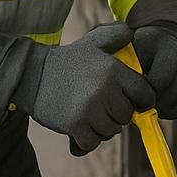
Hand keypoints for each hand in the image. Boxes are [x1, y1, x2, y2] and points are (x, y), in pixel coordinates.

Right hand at [16, 23, 154, 152]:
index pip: (145, 94)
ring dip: (101, 128)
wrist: (31, 75)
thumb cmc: (67, 61)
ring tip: (88, 115)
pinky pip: (92, 143)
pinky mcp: (75, 124)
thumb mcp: (92, 41)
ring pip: (111, 131)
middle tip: (101, 107)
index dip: (141, 101)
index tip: (130, 101)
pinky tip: (79, 128)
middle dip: (117, 115)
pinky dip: (86, 141)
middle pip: (127, 116)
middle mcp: (105, 89)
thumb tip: (132, 34)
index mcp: (114, 70)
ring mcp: (90, 108)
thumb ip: (115, 35)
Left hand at [132, 24, 176, 118]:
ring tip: (151, 100)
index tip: (135, 92)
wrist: (172, 41)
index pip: (157, 81)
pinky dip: (172, 110)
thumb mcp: (133, 51)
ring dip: (161, 108)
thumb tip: (123, 91)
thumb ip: (127, 67)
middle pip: (168, 95)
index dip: (144, 92)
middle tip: (141, 100)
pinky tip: (163, 101)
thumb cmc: (145, 50)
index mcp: (163, 44)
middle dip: (152, 102)